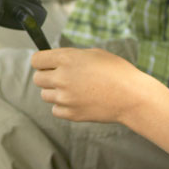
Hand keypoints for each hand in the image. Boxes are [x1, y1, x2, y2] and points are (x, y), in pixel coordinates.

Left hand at [31, 47, 148, 122]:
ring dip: (55, 92)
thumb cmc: (117, 72)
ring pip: (45, 95)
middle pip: (37, 78)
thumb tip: (58, 61)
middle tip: (62, 77)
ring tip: (74, 90)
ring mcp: (65, 98)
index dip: (42, 61)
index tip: (47, 64)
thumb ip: (72, 57)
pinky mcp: (71, 114)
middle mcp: (62, 78)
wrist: (132, 96)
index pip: (36, 60)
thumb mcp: (94, 54)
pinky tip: (77, 101)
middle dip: (47, 76)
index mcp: (67, 59)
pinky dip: (63, 106)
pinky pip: (55, 110)